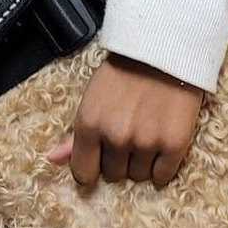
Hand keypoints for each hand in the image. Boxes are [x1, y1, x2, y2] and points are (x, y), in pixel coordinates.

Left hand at [46, 54, 203, 189]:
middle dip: (118, 158)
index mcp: (89, 123)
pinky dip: (162, 166)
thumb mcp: (92, 97)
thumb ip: (74, 133)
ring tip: (146, 131)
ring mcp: (145, 142)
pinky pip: (162, 176)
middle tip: (128, 131)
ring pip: (138, 176)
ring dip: (141, 161)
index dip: (91, 167)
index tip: (100, 159)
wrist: (164, 51)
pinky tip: (161, 143)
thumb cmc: (124, 71)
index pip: (83, 172)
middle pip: (113, 174)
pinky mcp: (174, 145)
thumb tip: (53, 159)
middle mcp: (115, 136)